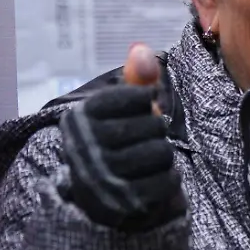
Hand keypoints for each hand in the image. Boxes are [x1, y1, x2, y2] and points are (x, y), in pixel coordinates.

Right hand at [57, 43, 184, 231]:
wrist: (99, 198)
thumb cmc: (115, 142)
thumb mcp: (120, 110)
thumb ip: (135, 79)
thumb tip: (141, 48)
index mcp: (80, 117)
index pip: (138, 95)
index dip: (145, 103)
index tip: (134, 113)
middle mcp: (85, 145)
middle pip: (154, 126)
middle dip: (155, 133)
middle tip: (141, 141)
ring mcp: (104, 176)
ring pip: (163, 153)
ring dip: (162, 157)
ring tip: (145, 161)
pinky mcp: (124, 202)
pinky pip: (169, 180)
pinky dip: (168, 180)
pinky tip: (151, 180)